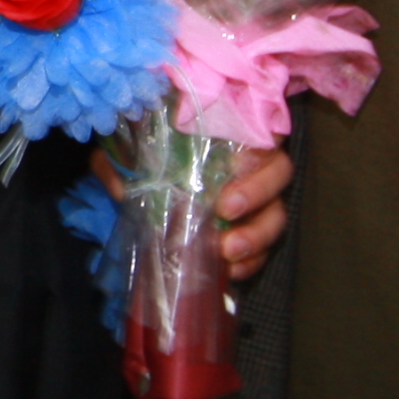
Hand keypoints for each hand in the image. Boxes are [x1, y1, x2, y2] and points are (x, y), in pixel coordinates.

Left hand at [82, 143, 289, 283]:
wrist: (138, 184)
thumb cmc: (140, 156)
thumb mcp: (124, 152)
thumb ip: (119, 161)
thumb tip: (120, 189)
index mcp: (229, 131)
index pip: (262, 128)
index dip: (257, 147)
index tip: (234, 164)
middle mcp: (251, 163)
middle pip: (279, 171)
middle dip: (257, 192)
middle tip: (225, 208)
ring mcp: (257, 201)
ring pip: (277, 213)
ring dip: (256, 234)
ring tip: (227, 249)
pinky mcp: (251, 233)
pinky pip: (265, 249)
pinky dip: (252, 261)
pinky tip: (230, 270)